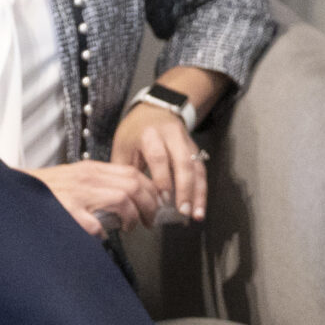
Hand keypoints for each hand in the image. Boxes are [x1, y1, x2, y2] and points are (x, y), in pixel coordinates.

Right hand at [28, 159, 163, 237]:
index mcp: (91, 169)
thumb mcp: (75, 177)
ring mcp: (77, 194)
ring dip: (132, 217)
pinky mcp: (66, 211)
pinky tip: (101, 235)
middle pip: (134, 186)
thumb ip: (99, 183)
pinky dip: (102, 232)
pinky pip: (94, 224)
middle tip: (149, 221)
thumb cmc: (46, 189)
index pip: (133, 173)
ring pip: (122, 200)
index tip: (157, 203)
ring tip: (131, 227)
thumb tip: (127, 199)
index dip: (151, 189)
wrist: (13, 192)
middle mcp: (87, 178)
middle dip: (149, 205)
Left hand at [111, 101, 208, 221]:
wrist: (156, 110)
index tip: (161, 200)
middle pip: (184, 163)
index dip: (162, 179)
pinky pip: (201, 171)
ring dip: (198, 193)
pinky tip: (199, 207)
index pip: (159, 157)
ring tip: (196, 214)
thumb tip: (130, 200)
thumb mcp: (123, 146)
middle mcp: (173, 137)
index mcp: (150, 134)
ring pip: (197, 168)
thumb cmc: (135, 132)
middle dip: (185, 189)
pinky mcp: (196, 150)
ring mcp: (187, 143)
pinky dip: (201, 190)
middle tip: (183, 211)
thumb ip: (126, 172)